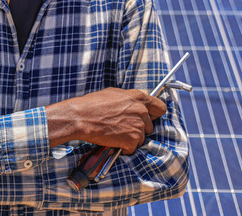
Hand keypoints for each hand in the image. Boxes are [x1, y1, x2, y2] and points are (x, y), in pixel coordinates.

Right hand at [45, 88, 165, 154]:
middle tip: (122, 128)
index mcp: (138, 97)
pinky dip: (124, 148)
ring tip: (115, 134)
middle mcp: (141, 111)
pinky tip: (113, 141)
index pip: (160, 108)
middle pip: (149, 127)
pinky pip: (132, 148)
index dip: (154, 115)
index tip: (149, 118)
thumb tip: (135, 104)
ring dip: (130, 139)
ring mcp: (138, 126)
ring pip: (141, 139)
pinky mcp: (132, 140)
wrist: (81, 117)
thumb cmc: (93, 104)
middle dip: (138, 129)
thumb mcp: (114, 94)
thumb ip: (129, 99)